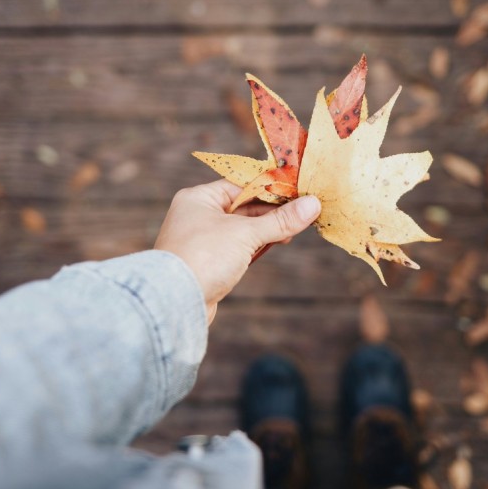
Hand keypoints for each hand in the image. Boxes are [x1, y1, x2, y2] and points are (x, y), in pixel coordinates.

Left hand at [154, 179, 320, 323]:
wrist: (174, 303)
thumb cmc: (204, 257)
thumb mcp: (246, 234)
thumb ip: (280, 220)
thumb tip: (313, 205)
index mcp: (198, 198)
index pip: (241, 185)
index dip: (271, 189)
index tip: (298, 192)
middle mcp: (197, 215)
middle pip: (243, 207)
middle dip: (272, 212)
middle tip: (301, 214)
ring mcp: (201, 240)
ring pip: (241, 229)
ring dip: (266, 230)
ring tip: (291, 232)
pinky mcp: (207, 262)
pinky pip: (236, 247)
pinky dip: (255, 246)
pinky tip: (275, 245)